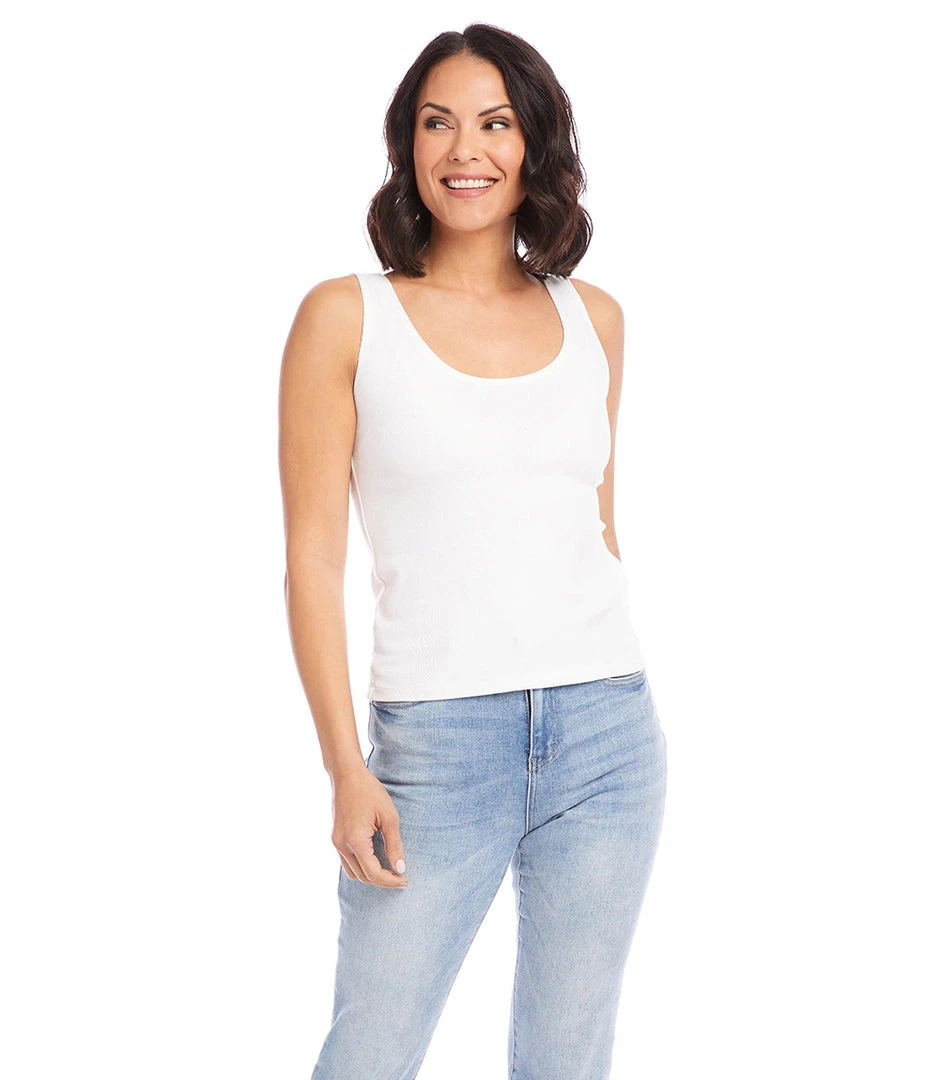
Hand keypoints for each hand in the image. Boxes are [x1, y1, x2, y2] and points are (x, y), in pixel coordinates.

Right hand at [329, 766, 408, 888]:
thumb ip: (394, 845)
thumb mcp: (389, 817)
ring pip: (353, 873)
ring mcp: (336, 843)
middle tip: (401, 878)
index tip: (405, 880)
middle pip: (363, 877)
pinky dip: (361, 867)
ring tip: (389, 872)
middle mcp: (342, 846)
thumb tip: (400, 868)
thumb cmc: (370, 792)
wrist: (347, 775)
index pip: (373, 873)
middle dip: (382, 881)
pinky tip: (376, 860)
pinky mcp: (335, 838)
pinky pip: (347, 862)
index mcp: (355, 841)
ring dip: (370, 876)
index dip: (390, 881)